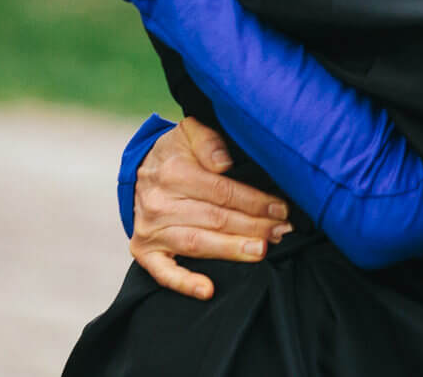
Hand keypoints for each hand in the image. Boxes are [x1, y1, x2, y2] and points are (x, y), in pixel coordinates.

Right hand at [130, 116, 291, 299]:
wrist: (141, 169)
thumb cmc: (178, 152)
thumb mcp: (191, 132)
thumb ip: (209, 141)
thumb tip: (225, 163)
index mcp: (174, 173)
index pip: (222, 191)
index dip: (254, 201)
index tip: (281, 208)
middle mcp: (159, 203)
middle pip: (214, 218)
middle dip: (253, 226)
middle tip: (282, 232)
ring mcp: (150, 229)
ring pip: (196, 243)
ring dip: (231, 250)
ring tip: (260, 251)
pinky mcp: (143, 250)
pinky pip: (163, 272)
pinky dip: (184, 283)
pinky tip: (208, 290)